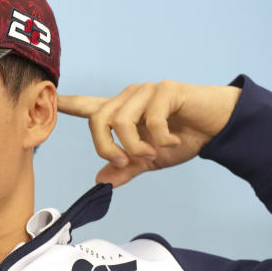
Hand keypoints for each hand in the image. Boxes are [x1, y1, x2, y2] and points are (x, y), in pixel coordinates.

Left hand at [57, 80, 240, 186]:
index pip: (89, 106)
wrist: (219, 128)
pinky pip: (151, 120)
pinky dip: (160, 139)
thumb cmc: (184, 138)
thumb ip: (126, 167)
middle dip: (107, 147)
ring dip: (136, 146)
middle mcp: (130, 97)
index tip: (52, 99)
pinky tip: (174, 141)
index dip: (69, 104)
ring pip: (122, 121)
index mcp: (123, 111)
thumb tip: (101, 180)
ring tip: (155, 153)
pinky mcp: (167, 90)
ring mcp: (147, 91)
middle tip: (127, 162)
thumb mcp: (151, 159)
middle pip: (98, 120)